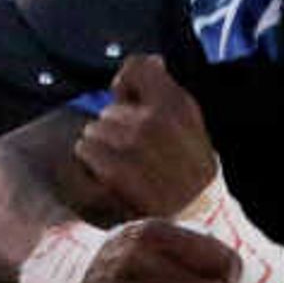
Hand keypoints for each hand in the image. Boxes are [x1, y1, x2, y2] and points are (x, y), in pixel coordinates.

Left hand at [73, 52, 217, 217]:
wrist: (198, 222)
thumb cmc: (190, 174)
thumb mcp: (190, 127)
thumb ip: (166, 92)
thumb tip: (151, 59)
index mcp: (179, 105)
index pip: (138, 67)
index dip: (127, 84)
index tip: (131, 104)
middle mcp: (157, 120)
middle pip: (110, 109)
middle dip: (116, 130)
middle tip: (137, 156)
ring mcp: (136, 145)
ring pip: (94, 130)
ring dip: (102, 148)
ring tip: (126, 169)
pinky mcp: (117, 170)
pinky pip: (86, 151)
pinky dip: (92, 165)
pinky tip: (111, 179)